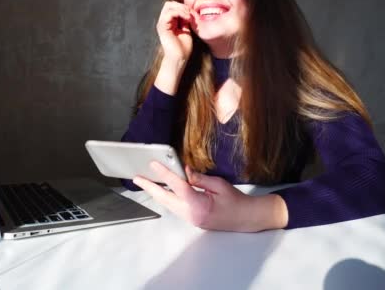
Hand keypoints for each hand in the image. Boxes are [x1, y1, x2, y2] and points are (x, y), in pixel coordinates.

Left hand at [133, 162, 287, 231]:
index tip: (153, 165)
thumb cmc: (236, 201)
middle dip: (150, 188)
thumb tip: (183, 171)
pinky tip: (162, 190)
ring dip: (157, 192)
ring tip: (146, 182)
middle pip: (165, 199)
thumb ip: (198, 179)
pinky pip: (175, 207)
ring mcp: (191, 219)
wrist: (246, 219)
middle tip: (138, 178)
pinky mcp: (192, 219)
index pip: (178, 187)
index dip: (164, 174)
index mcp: (199, 205)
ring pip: (168, 204)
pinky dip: (167, 197)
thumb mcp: (219, 185)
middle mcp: (191, 214)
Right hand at [156, 1, 194, 65]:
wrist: (180, 58)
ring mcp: (162, 24)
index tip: (192, 14)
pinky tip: (186, 19)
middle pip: (169, 4)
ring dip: (181, 9)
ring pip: (168, 6)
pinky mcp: (162, 27)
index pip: (172, 6)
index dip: (182, 7)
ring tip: (189, 16)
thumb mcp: (186, 29)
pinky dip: (179, 13)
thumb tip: (188, 10)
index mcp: (168, 22)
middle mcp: (163, 22)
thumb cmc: (183, 47)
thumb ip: (185, 19)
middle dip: (181, 6)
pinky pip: (169, 13)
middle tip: (190, 13)